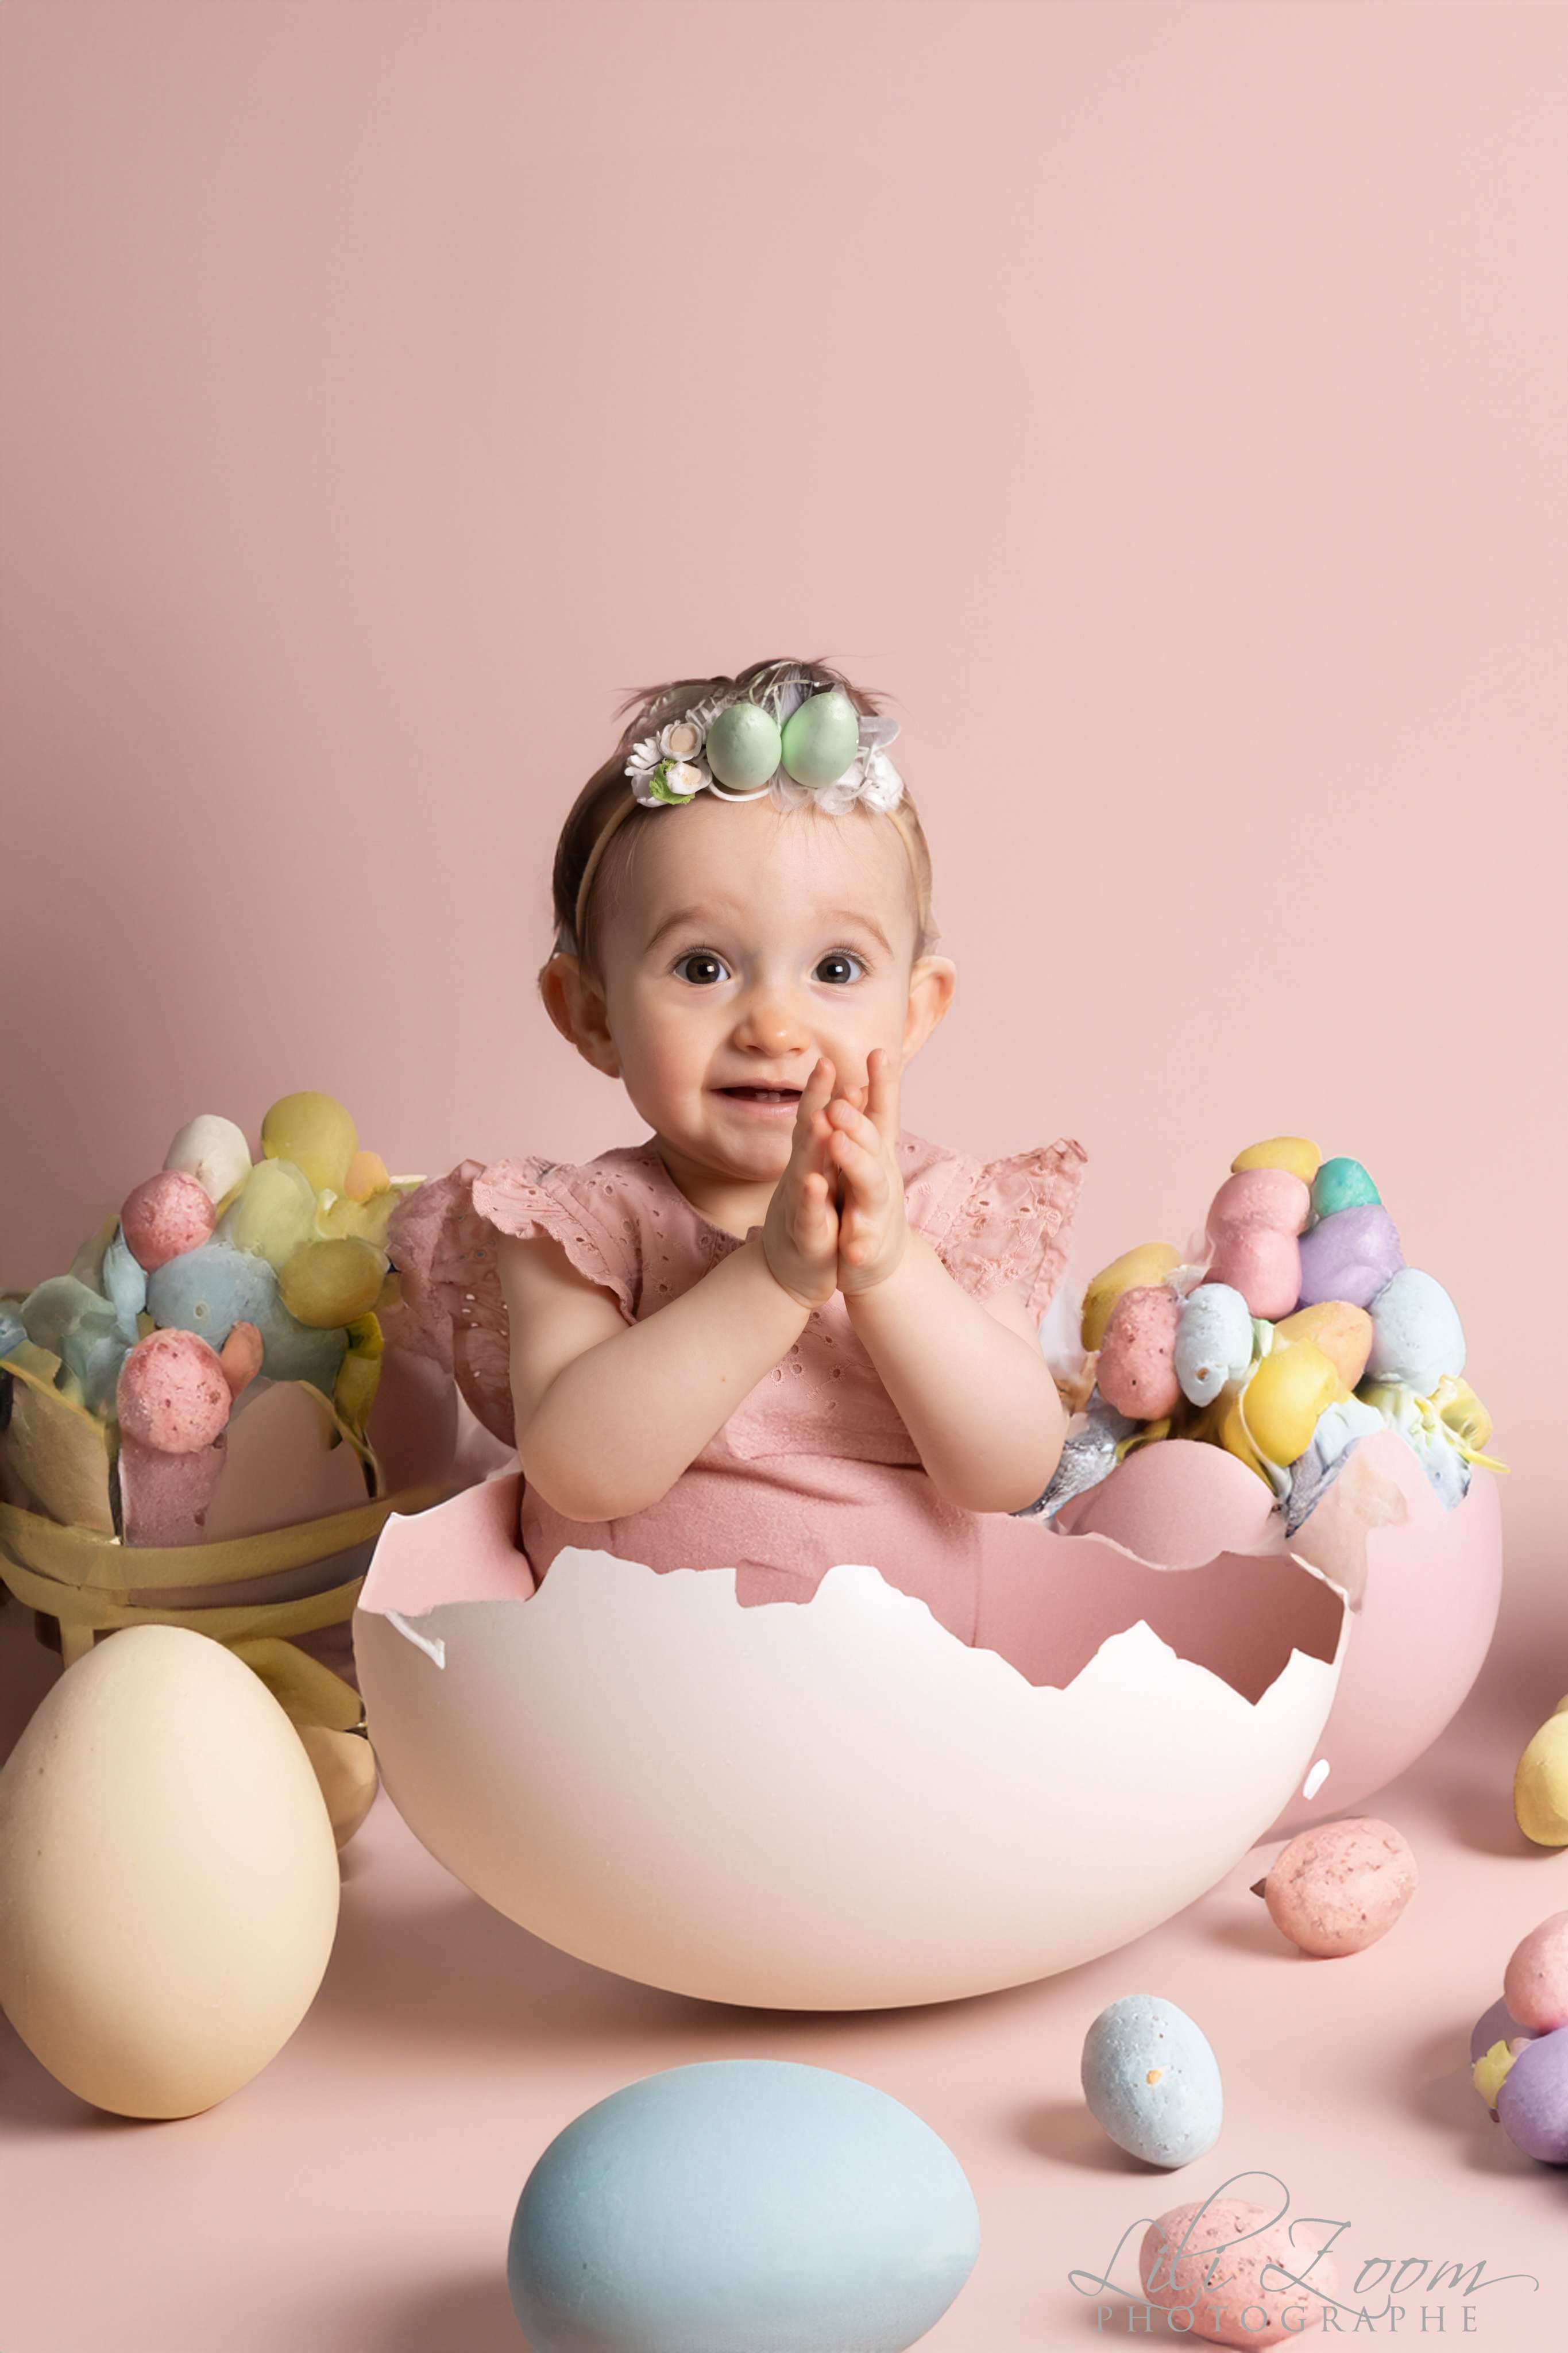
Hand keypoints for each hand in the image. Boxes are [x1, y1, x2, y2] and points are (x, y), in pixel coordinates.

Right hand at [757, 1056, 840, 1309]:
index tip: (831, 1053)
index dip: (823, 1087)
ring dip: (815, 1145)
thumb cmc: (811, 1218)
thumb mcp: (818, 1175)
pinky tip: (814, 1182)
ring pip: (807, 1169)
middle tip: (825, 1065)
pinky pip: (809, 1215)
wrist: (790, 1273)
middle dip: (817, 1099)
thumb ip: (823, 1138)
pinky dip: (811, 1198)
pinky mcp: (807, 1237)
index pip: (817, 1115)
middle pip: (808, 1131)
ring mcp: (801, 1205)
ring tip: (824, 1119)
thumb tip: (832, 1099)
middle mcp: (803, 1175)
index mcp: (812, 1160)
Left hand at [826, 1046, 907, 1296]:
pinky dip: (860, 1244)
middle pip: (873, 1142)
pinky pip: (864, 1246)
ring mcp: (875, 1214)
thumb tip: (858, 1081)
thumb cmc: (864, 1203)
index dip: (882, 1084)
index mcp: (876, 1155)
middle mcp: (880, 1178)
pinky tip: (853, 1246)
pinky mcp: (867, 1249)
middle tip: (840, 1098)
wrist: (878, 1264)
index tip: (878, 1051)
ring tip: (839, 1142)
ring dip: (856, 1163)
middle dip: (857, 1119)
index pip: (881, 1114)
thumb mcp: (865, 1158)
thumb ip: (863, 1124)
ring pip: (870, 1187)